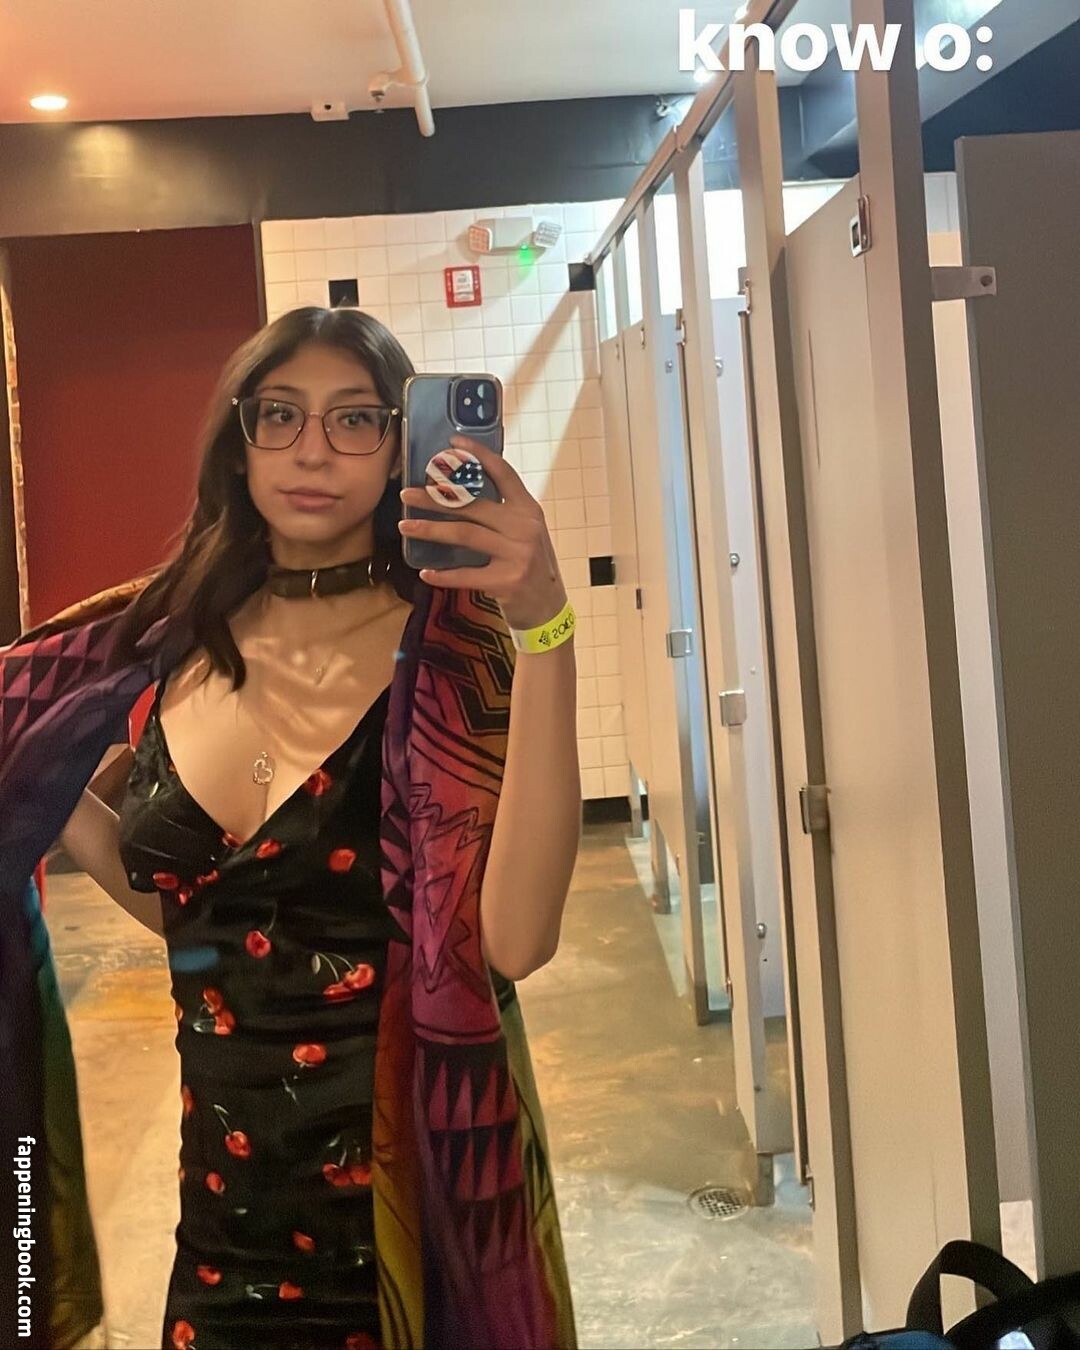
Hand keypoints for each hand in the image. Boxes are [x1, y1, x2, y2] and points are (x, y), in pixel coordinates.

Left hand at [397, 436, 566, 631]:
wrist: (547, 606)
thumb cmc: (528, 563)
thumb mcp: (523, 531)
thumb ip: (502, 511)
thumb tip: (457, 489)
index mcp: (528, 508)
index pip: (503, 473)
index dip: (478, 455)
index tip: (452, 442)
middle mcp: (524, 527)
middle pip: (472, 505)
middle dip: (434, 498)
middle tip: (406, 494)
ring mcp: (517, 554)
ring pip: (464, 535)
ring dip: (430, 530)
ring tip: (404, 527)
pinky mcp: (506, 581)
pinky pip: (466, 575)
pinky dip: (443, 575)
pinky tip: (425, 573)